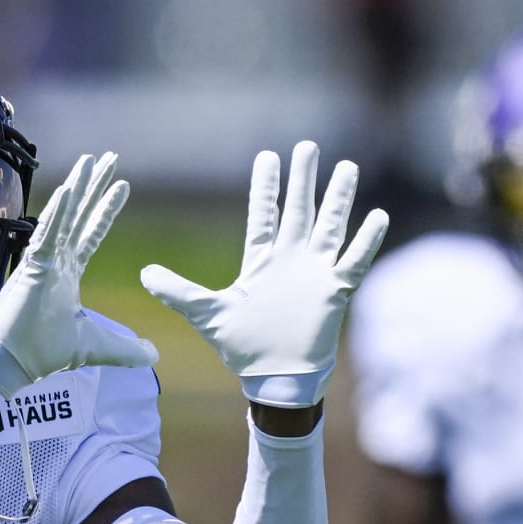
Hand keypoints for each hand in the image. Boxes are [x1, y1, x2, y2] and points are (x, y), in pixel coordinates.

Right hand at [0, 152, 158, 396]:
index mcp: (68, 272)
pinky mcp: (33, 267)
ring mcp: (44, 260)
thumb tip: (153, 354)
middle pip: (81, 213)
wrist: (13, 362)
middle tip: (110, 157)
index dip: (107, 209)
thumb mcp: (95, 347)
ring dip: (78, 187)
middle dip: (96, 186)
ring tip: (91, 160)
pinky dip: (58, 213)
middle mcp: (57, 260)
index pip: (92, 232)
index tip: (123, 186)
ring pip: (65, 215)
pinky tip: (69, 190)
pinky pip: (47, 234)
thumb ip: (125, 349)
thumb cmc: (42, 351)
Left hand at [140, 141, 388, 407]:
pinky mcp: (334, 291)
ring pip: (330, 226)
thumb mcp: (207, 315)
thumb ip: (178, 292)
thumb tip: (144, 273)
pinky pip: (353, 261)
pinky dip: (366, 241)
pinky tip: (378, 216)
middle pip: (299, 210)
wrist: (275, 378)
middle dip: (303, 179)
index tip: (268, 156)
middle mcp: (291, 259)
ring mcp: (315, 273)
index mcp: (261, 260)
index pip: (264, 214)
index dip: (266, 186)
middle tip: (308, 145)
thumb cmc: (243, 348)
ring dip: (338, 198)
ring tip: (348, 167)